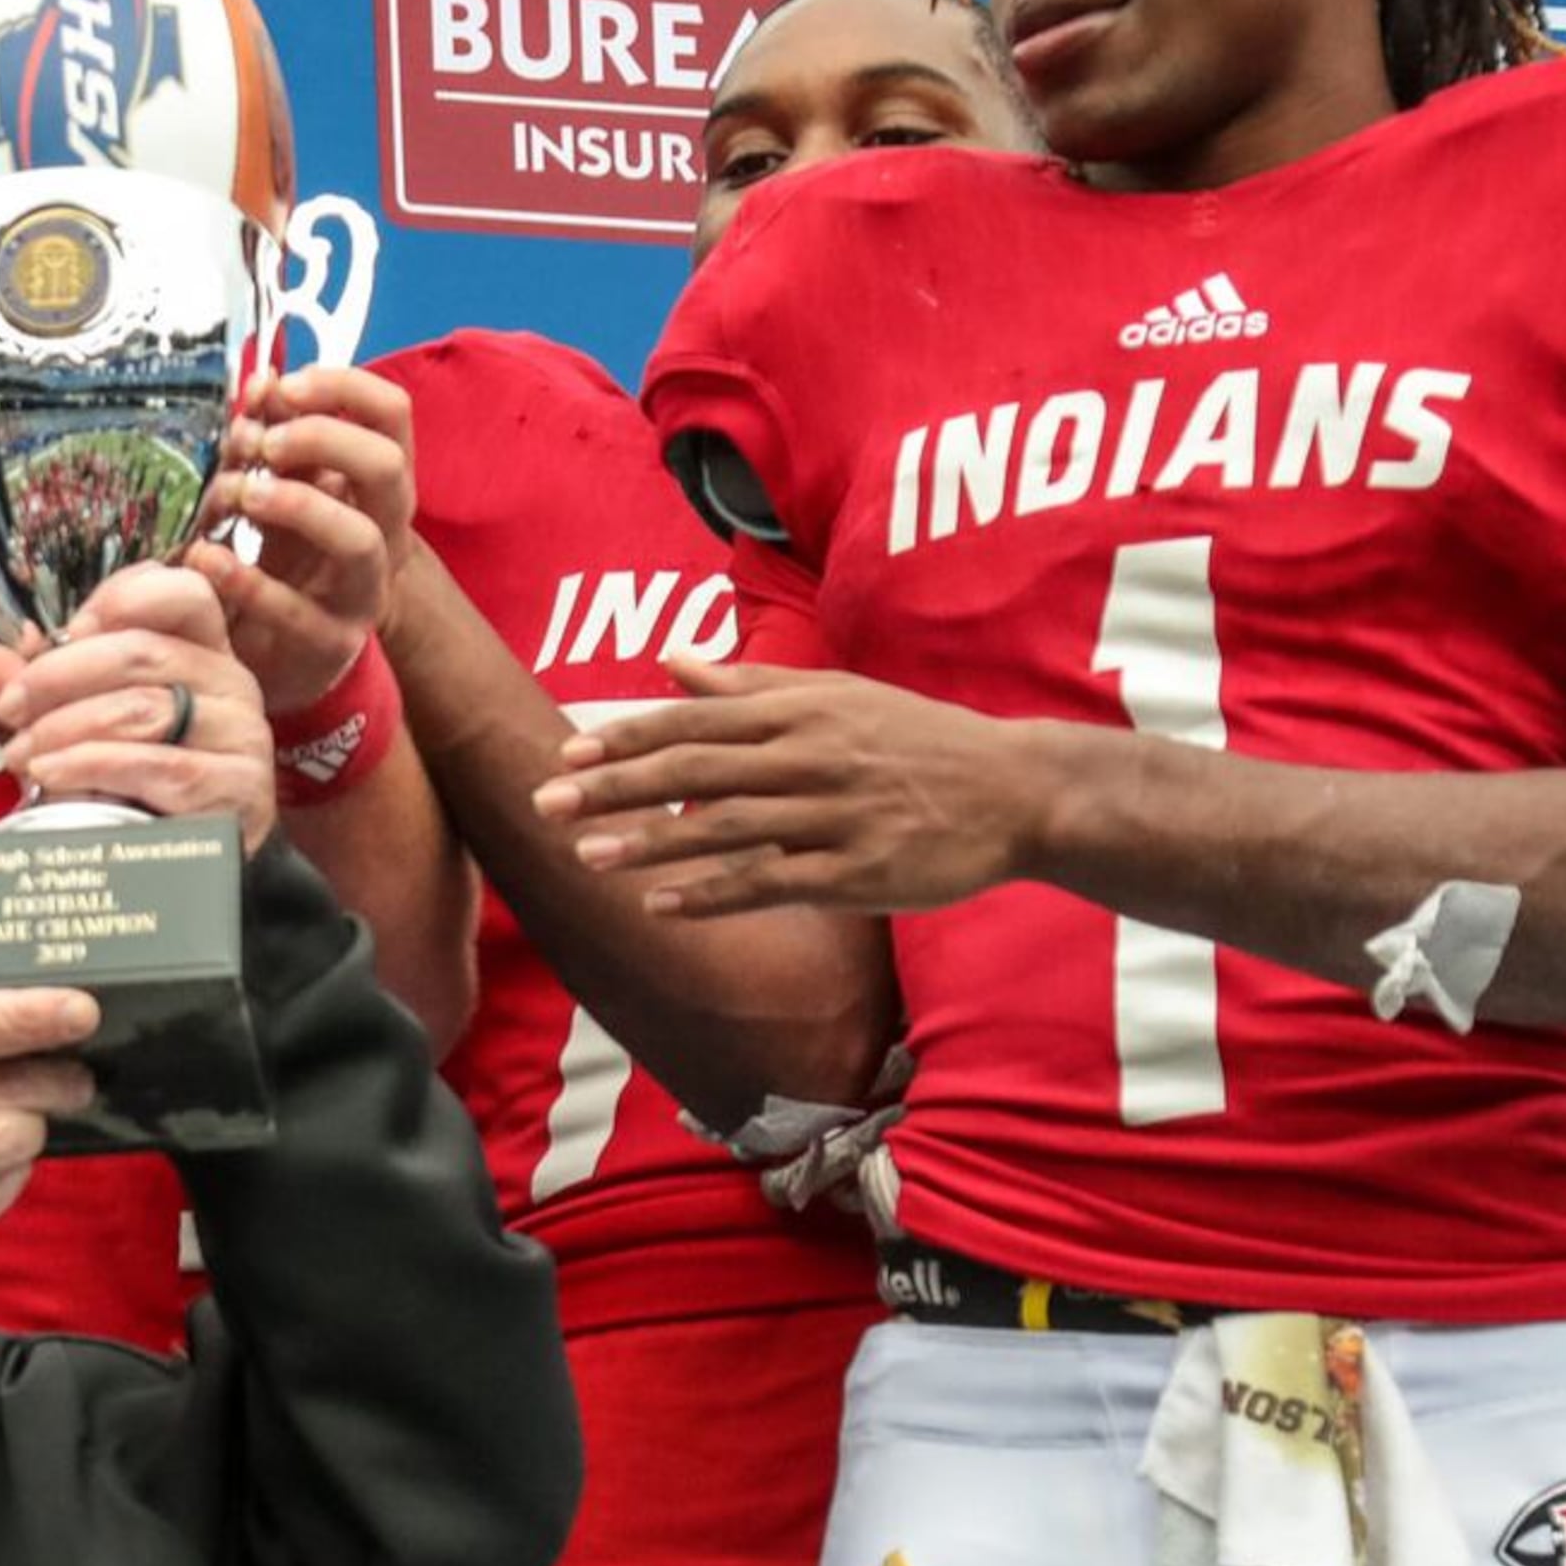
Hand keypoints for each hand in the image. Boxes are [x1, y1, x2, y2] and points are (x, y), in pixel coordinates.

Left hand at [0, 564, 279, 852]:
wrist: (186, 871)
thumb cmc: (134, 786)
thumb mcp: (80, 728)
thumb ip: (38, 692)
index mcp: (201, 650)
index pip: (182, 592)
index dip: (121, 596)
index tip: (66, 629)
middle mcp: (231, 682)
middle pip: (142, 651)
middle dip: (58, 675)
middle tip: (11, 706)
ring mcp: (241, 735)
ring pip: (142, 709)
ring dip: (64, 728)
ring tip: (20, 753)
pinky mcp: (238, 788)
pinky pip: (157, 766)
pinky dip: (91, 766)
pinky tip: (50, 775)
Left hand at [193, 366, 418, 714]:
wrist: (285, 656)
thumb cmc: (286, 559)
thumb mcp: (280, 490)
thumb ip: (271, 436)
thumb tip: (260, 381)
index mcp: (376, 485)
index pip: (391, 414)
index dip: (344, 388)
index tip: (285, 386)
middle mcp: (385, 533)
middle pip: (386, 467)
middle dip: (323, 440)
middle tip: (263, 444)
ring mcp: (363, 591)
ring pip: (358, 540)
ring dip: (297, 506)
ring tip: (240, 495)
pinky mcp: (329, 643)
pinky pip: (297, 611)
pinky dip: (246, 579)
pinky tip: (204, 557)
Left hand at [530, 658, 1058, 915]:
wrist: (1017, 790)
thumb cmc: (916, 740)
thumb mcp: (838, 696)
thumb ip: (751, 685)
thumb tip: (672, 661)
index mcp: (802, 710)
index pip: (696, 719)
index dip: (627, 738)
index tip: (567, 754)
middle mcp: (812, 756)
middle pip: (696, 770)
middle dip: (616, 788)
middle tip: (549, 804)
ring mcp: (835, 815)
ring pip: (725, 828)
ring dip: (650, 842)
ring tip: (587, 856)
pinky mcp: (858, 872)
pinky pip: (770, 882)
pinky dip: (712, 894)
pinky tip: (660, 903)